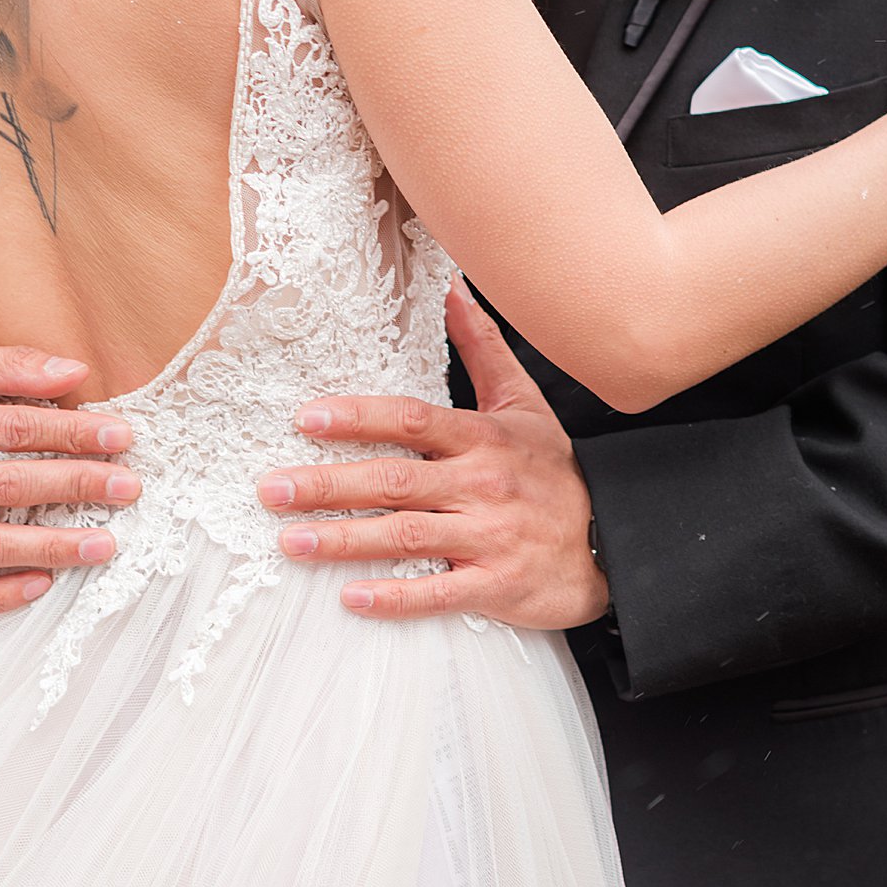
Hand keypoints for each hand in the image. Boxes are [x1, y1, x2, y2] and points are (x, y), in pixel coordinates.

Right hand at [0, 337, 139, 614]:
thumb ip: (11, 365)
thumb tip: (75, 372)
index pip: (9, 430)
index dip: (69, 434)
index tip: (120, 437)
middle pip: (2, 488)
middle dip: (73, 487)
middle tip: (127, 488)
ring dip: (49, 549)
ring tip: (103, 545)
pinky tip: (41, 584)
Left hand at [255, 282, 608, 625]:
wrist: (615, 541)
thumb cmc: (556, 471)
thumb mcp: (524, 402)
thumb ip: (482, 348)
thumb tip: (452, 287)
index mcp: (482, 438)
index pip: (411, 419)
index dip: (358, 416)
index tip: (308, 418)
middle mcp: (481, 485)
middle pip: (394, 480)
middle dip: (328, 484)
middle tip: (271, 488)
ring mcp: (488, 537)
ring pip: (405, 537)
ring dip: (343, 541)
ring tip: (290, 542)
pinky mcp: (496, 586)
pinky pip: (439, 592)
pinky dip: (395, 598)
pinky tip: (352, 599)